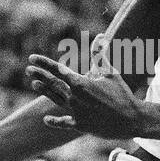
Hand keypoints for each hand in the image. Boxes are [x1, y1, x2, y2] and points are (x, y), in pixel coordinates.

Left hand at [26, 54, 143, 138]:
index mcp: (81, 83)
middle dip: (40, 75)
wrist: (131, 119)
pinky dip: (54, 121)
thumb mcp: (110, 72)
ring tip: (34, 84)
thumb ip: (100, 55)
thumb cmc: (121, 93)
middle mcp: (75, 97)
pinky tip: (45, 119)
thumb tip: (99, 36)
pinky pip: (64, 123)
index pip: (58, 70)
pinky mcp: (80, 125)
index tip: (32, 58)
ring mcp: (76, 112)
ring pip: (56, 100)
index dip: (44, 63)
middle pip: (53, 84)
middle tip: (28, 70)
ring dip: (44, 92)